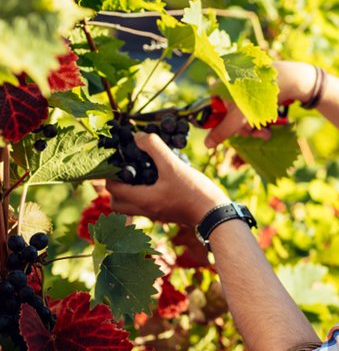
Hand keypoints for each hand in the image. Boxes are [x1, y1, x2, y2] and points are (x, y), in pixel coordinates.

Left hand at [106, 133, 228, 225]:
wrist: (215, 214)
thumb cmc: (194, 192)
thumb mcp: (173, 165)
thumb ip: (154, 148)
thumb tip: (137, 136)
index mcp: (142, 199)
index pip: (113, 188)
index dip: (111, 173)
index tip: (119, 159)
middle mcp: (145, 210)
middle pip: (117, 203)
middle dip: (117, 187)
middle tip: (126, 170)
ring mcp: (156, 214)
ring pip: (131, 206)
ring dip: (130, 192)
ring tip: (141, 174)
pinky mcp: (167, 214)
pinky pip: (146, 206)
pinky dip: (145, 194)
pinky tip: (158, 180)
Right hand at [204, 60, 316, 148]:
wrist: (289, 81)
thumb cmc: (258, 97)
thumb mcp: (237, 118)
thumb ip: (222, 132)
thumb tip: (206, 144)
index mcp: (219, 89)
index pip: (211, 110)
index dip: (219, 125)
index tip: (230, 132)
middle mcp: (230, 88)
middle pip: (228, 116)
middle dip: (242, 129)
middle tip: (253, 133)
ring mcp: (244, 91)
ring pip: (243, 116)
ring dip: (253, 128)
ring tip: (265, 133)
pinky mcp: (257, 94)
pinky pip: (253, 110)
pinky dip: (260, 119)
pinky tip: (269, 126)